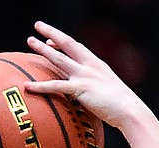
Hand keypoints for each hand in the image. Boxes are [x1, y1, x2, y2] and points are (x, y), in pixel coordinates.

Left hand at [24, 20, 146, 129]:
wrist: (130, 111)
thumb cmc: (123, 108)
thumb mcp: (111, 93)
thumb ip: (98, 91)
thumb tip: (93, 100)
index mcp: (98, 65)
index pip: (78, 48)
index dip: (63, 42)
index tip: (51, 39)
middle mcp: (90, 66)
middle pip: (67, 44)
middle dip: (51, 33)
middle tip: (37, 25)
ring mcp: (85, 76)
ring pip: (59, 58)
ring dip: (43, 49)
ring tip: (29, 41)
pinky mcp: (80, 89)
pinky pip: (55, 86)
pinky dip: (40, 86)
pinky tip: (27, 86)